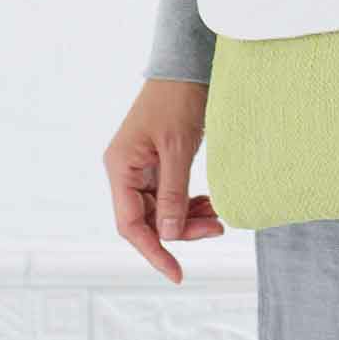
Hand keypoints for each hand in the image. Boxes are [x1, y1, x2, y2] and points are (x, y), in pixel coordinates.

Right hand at [103, 78, 226, 283]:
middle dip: (181, 230)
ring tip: (218, 217)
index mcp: (120, 168)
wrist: (186, 65)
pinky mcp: (156, 161)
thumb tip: (169, 235)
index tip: (176, 274)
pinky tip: (209, 203)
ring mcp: (139, 167)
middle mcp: (125, 171)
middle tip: (218, 228)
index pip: (130, 225)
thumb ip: (173, 193)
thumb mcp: (178, 148)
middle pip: (147, 219)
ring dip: (188, 217)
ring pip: (160, 209)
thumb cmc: (178, 100)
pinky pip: (168, 194)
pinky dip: (188, 202)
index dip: (154, 252)